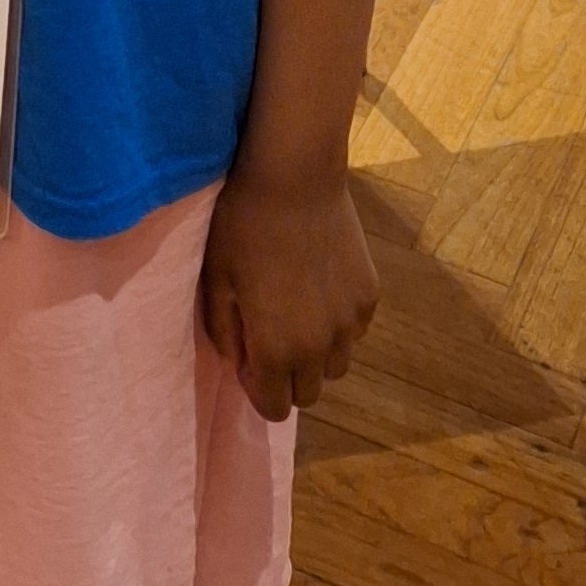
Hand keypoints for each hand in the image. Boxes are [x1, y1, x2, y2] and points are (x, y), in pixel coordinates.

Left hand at [199, 165, 378, 420]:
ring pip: (335, 366)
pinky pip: (354, 331)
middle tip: (270, 335)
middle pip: (308, 394)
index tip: (248, 358)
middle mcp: (320, 347)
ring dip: (315, 354)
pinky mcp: (370, 297)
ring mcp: (351, 323)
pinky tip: (320, 285)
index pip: (275, 408)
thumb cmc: (243, 225)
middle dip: (287, 377)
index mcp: (278, 349)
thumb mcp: (215, 278)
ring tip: (297, 310)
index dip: (258, 390)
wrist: (295, 177)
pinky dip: (338, 323)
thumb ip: (224, 331)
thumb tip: (239, 361)